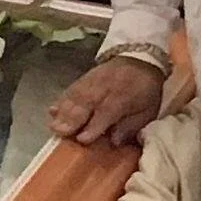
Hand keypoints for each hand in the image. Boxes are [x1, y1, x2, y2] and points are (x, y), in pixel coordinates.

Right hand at [47, 55, 165, 146]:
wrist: (139, 58)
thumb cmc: (145, 90)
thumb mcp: (147, 110)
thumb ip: (131, 126)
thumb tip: (114, 141)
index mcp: (122, 98)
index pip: (106, 113)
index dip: (94, 126)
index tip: (82, 139)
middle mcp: (104, 89)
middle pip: (86, 104)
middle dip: (72, 118)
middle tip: (59, 132)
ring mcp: (92, 82)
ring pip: (75, 97)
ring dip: (63, 111)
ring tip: (53, 125)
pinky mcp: (84, 78)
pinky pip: (71, 89)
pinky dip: (61, 99)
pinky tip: (52, 109)